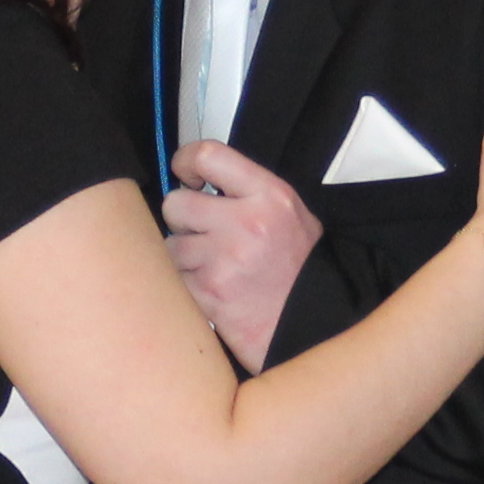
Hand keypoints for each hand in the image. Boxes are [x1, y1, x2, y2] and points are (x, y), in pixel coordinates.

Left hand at [162, 141, 320, 372]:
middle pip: (176, 203)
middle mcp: (247, 223)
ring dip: (183, 258)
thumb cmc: (301, 272)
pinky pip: (174, 278)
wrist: (314, 328)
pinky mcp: (208, 293)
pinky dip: (185, 285)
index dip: (186, 161)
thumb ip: (249, 193)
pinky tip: (211, 291)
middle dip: (183, 221)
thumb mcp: (292, 216)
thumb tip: (199, 180)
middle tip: (205, 236)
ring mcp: (225, 260)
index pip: (209, 155)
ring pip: (170, 245)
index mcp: (271, 196)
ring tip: (214, 269)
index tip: (187, 176)